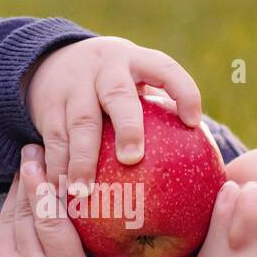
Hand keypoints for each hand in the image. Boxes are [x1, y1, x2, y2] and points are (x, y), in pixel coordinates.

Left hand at [0, 147, 162, 256]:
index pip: (51, 222)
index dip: (46, 189)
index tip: (47, 163)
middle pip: (27, 210)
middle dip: (30, 176)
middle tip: (36, 146)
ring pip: (8, 216)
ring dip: (16, 188)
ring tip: (26, 160)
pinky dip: (4, 210)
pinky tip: (15, 194)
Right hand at [24, 36, 200, 192]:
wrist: (53, 61)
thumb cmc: (116, 85)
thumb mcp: (137, 82)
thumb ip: (161, 113)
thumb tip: (207, 172)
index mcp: (136, 62)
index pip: (164, 69)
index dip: (181, 90)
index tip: (193, 121)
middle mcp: (105, 71)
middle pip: (117, 97)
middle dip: (127, 127)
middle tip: (132, 159)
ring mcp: (75, 88)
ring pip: (80, 124)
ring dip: (82, 160)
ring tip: (84, 192)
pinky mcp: (48, 108)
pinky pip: (53, 141)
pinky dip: (57, 169)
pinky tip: (60, 195)